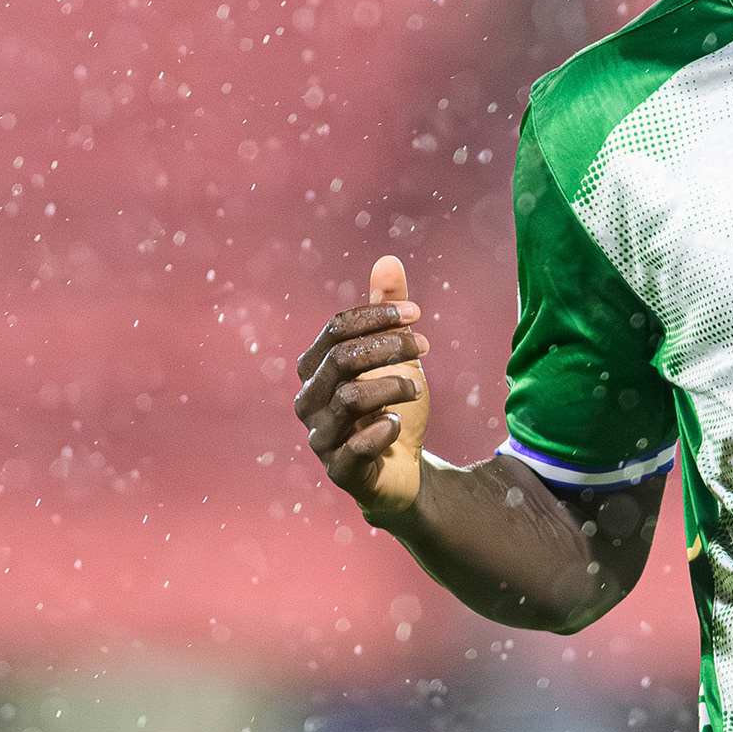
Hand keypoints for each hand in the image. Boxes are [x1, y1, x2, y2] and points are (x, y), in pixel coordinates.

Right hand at [294, 255, 431, 515]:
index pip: (336, 329)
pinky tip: (397, 424)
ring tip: (418, 388)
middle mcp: (308, 402)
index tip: (417, 314)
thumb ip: (388, 311)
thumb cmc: (391, 404)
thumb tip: (388, 259)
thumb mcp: (396, 355)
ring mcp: (320, 438)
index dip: (377, 316)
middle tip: (424, 346)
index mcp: (315, 369)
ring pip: (349, 398)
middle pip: (341, 359)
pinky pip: (353, 448)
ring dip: (393, 385)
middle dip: (389, 347)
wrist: (403, 467)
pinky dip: (381, 430)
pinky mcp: (339, 472)